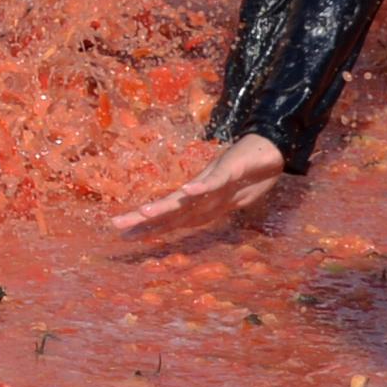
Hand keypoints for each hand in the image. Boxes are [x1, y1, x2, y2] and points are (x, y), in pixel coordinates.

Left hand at [108, 135, 289, 239]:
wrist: (270, 149)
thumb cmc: (246, 174)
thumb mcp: (227, 200)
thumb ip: (207, 210)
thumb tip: (186, 223)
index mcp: (199, 202)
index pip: (170, 219)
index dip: (149, 229)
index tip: (124, 237)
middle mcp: (200, 192)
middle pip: (169, 209)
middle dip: (143, 219)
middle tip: (116, 226)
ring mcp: (213, 180)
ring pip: (186, 197)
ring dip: (166, 206)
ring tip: (143, 213)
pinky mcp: (229, 170)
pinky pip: (214, 182)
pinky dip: (201, 188)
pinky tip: (187, 191)